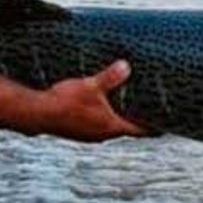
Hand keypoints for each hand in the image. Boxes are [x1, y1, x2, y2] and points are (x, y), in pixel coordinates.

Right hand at [31, 60, 149, 141]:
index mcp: (110, 127)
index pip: (140, 130)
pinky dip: (101, 118)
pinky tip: (97, 108)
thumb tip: (126, 67)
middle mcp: (101, 135)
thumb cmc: (64, 102)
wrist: (35, 113)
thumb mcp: (91, 85)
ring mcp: (87, 135)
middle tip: (146, 111)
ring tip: (124, 107)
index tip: (166, 127)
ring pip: (108, 127)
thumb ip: (110, 77)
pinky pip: (94, 125)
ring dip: (116, 118)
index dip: (154, 128)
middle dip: (135, 120)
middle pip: (125, 129)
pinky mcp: (75, 131)